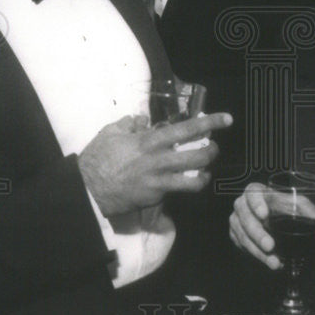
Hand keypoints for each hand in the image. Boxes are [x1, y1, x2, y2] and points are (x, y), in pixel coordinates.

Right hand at [78, 112, 231, 216]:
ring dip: (206, 172)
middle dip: (212, 150)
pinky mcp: (156, 195)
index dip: (209, 123)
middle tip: (214, 147)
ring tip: (206, 169)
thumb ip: (129, 123)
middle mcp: (158, 159)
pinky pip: (180, 190)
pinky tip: (192, 183)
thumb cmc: (97, 158)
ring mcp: (159, 179)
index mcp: (150, 140)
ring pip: (194, 176)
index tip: (226, 119)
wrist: (87, 188)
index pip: (186, 128)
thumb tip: (141, 119)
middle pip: (198, 154)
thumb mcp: (110, 132)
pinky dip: (190, 186)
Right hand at [229, 183, 314, 269]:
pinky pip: (241, 246)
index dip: (256, 204)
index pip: (252, 193)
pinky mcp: (235, 234)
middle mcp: (242, 204)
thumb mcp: (296, 204)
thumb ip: (310, 213)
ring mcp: (236, 220)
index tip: (265, 215)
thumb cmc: (283, 205)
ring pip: (242, 235)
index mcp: (255, 191)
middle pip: (245, 218)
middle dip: (257, 234)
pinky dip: (255, 255)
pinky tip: (268, 262)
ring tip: (274, 262)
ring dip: (257, 251)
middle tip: (270, 246)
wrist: (268, 213)